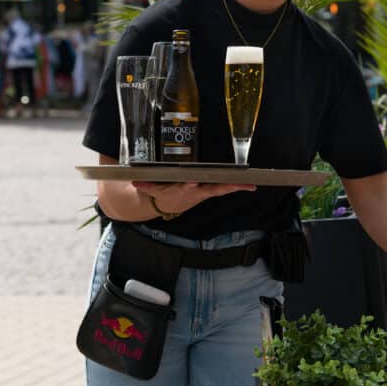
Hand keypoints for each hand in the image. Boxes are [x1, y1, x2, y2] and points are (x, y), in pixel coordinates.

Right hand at [132, 181, 255, 216]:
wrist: (168, 204)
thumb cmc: (162, 192)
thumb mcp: (152, 190)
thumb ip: (145, 186)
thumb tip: (135, 182)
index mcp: (182, 190)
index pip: (185, 187)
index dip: (188, 186)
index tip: (192, 182)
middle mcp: (197, 192)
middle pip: (212, 189)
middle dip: (225, 187)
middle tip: (238, 184)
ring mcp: (205, 192)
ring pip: (222, 189)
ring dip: (236, 187)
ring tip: (251, 185)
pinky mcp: (211, 190)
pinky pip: (226, 187)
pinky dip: (238, 187)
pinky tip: (251, 185)